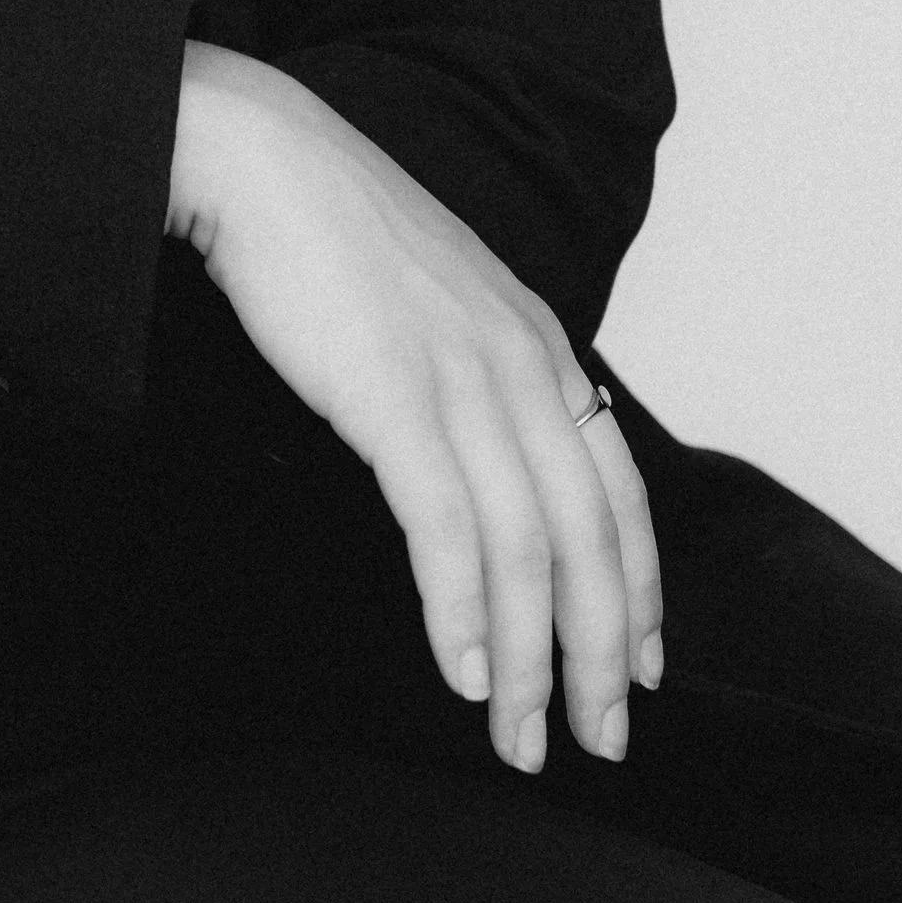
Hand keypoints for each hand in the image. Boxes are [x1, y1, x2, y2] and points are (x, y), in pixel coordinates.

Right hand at [166, 44, 661, 773]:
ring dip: (530, 661)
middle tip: (597, 744)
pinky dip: (461, 611)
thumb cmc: (331, 231)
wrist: (262, 158)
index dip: (637, 589)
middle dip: (598, 655)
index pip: (618, 488)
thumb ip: (474, 369)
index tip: (639, 669)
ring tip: (518, 738)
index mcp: (538, 341)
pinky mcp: (393, 394)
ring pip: (527, 549)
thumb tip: (480, 456)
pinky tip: (462, 671)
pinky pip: (446, 525)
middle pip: (589, 537)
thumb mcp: (436, 298)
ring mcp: (462, 378)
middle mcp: (522, 363)